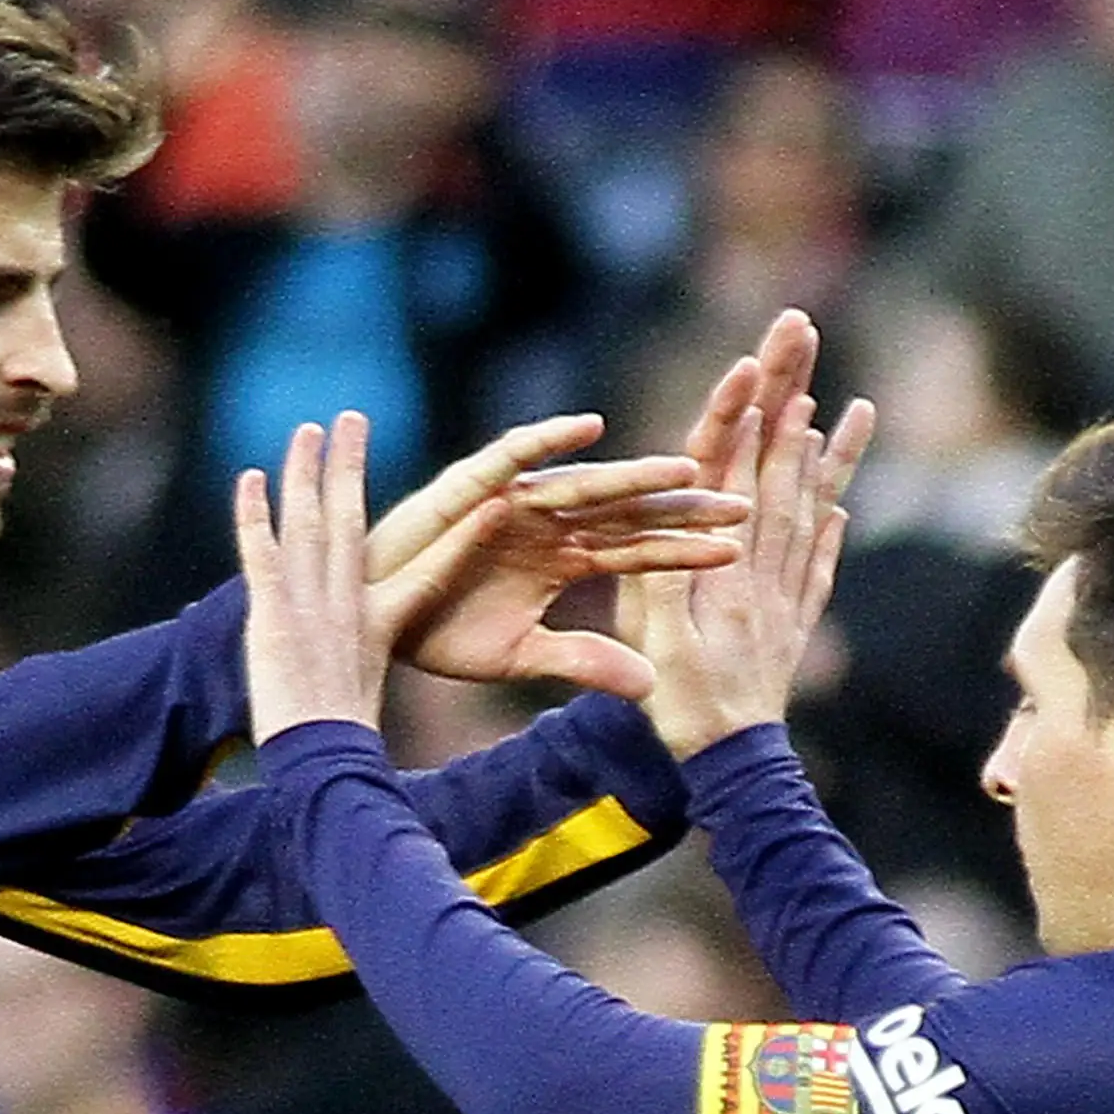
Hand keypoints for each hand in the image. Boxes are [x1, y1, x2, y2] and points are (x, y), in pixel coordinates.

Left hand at [238, 413, 502, 741]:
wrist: (324, 764)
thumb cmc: (347, 748)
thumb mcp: (368, 703)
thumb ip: (370, 672)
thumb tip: (375, 677)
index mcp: (381, 625)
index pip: (427, 566)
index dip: (459, 532)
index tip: (492, 497)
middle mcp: (349, 605)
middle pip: (352, 521)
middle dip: (351, 466)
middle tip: (354, 419)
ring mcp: (311, 607)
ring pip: (310, 524)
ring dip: (306, 472)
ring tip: (309, 429)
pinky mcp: (273, 617)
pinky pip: (262, 554)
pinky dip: (253, 516)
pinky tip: (246, 479)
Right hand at [371, 413, 745, 695]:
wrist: (370, 616)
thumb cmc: (439, 627)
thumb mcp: (520, 656)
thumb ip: (583, 661)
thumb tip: (651, 686)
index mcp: (564, 558)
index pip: (640, 553)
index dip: (688, 551)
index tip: (742, 551)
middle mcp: (550, 521)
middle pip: (628, 512)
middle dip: (682, 507)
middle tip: (743, 500)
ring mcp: (513, 499)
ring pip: (586, 484)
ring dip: (634, 476)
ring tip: (687, 468)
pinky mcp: (469, 485)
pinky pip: (512, 457)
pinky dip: (547, 442)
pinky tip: (589, 428)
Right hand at [622, 371, 870, 758]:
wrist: (733, 769)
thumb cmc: (683, 708)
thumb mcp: (657, 641)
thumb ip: (669, 573)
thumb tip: (688, 503)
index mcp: (724, 568)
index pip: (734, 476)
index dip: (747, 419)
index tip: (762, 365)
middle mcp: (760, 572)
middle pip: (780, 472)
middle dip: (791, 399)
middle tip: (804, 338)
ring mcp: (783, 597)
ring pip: (810, 511)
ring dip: (826, 457)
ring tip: (850, 406)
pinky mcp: (793, 626)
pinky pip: (817, 567)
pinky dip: (830, 531)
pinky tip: (842, 506)